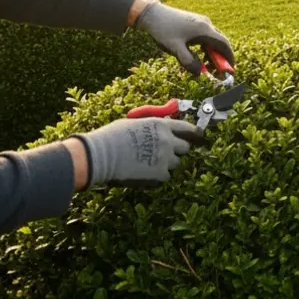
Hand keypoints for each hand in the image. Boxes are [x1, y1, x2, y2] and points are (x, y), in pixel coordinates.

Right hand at [74, 118, 205, 187]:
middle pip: (185, 148)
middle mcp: (168, 141)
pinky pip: (165, 176)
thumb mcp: (135, 123)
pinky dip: (157, 176)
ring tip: (146, 163)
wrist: (101, 155)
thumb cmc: (112, 137)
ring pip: (175, 163)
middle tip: (163, 153)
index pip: (187, 128)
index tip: (197, 136)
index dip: (193, 133)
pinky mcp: (160, 174)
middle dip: (177, 150)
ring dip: (166, 164)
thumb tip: (163, 126)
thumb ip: (153, 125)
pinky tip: (143, 172)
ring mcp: (165, 158)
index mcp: (162, 125)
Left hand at [133, 0, 233, 75]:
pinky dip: (206, 47)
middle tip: (216, 71)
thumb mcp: (175, 49)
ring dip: (212, 53)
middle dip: (220, 58)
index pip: (224, 45)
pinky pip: (206, 36)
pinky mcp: (195, 22)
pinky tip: (197, 54)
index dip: (229, 58)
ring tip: (204, 65)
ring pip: (213, 39)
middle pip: (220, 42)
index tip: (230, 69)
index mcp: (204, 30)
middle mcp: (206, 24)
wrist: (152, 14)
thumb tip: (200, 73)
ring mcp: (201, 22)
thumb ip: (188, 61)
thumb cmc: (163, 30)